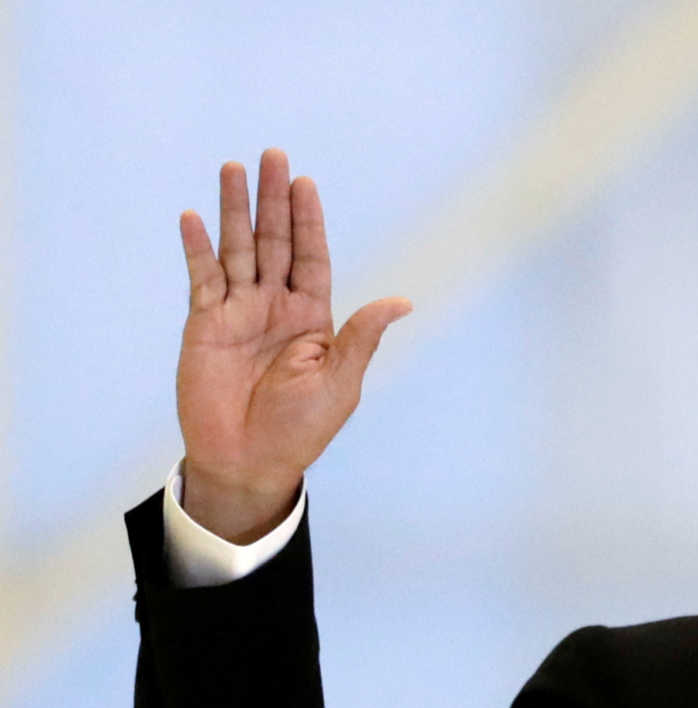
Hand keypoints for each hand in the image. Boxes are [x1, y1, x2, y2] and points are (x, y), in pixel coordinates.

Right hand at [175, 148, 409, 542]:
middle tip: (272, 156)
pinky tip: (195, 218)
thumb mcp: (340, 382)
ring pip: (237, 250)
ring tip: (233, 169)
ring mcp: (238, 312)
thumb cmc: (301, 428)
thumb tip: (402, 302)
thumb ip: (361, 337)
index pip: (311, 257)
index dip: (309, 220)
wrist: (250, 459)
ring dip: (234, 211)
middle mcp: (275, 306)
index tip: (305, 183)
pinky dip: (198, 248)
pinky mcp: (205, 324)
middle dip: (273, 200)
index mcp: (312, 317)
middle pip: (274, 242)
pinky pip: (203, 278)